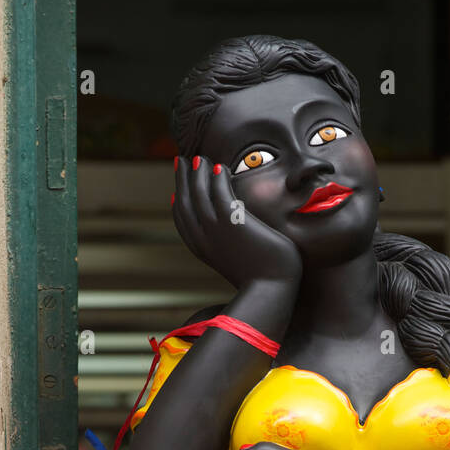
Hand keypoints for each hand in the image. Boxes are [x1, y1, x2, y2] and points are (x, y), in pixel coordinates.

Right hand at [173, 157, 301, 288]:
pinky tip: (221, 169)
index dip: (178, 201)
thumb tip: (236, 234)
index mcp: (203, 250)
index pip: (183, 221)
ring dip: (199, 173)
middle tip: (182, 160)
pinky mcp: (232, 223)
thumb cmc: (263, 278)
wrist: (272, 290)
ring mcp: (216, 230)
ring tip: (202, 159)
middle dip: (182, 179)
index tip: (176, 189)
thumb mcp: (239, 260)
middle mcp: (204, 239)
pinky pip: (219, 193)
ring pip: (199, 193)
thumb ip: (231, 246)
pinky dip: (217, 178)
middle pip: (185, 202)